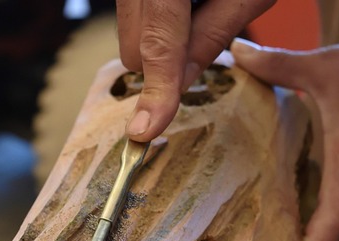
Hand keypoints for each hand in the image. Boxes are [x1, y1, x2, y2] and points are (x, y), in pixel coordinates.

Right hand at [117, 0, 275, 141]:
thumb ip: (211, 37)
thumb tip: (175, 85)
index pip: (158, 42)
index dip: (157, 89)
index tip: (145, 130)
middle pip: (132, 46)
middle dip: (165, 62)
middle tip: (206, 33)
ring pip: (127, 34)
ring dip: (160, 43)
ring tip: (199, 8)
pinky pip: (131, 16)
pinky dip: (156, 24)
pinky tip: (184, 4)